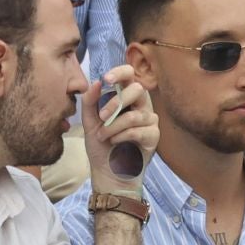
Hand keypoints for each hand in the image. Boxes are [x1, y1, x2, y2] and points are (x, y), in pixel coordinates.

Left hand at [82, 68, 157, 195]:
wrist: (108, 172)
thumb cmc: (100, 146)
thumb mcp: (89, 121)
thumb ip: (90, 101)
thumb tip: (97, 82)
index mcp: (127, 98)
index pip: (130, 76)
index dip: (121, 72)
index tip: (106, 79)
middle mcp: (141, 106)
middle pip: (137, 90)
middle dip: (116, 102)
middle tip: (102, 117)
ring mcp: (150, 121)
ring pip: (135, 115)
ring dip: (114, 126)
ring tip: (103, 136)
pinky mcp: (154, 136)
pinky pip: (138, 130)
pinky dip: (122, 136)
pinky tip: (115, 142)